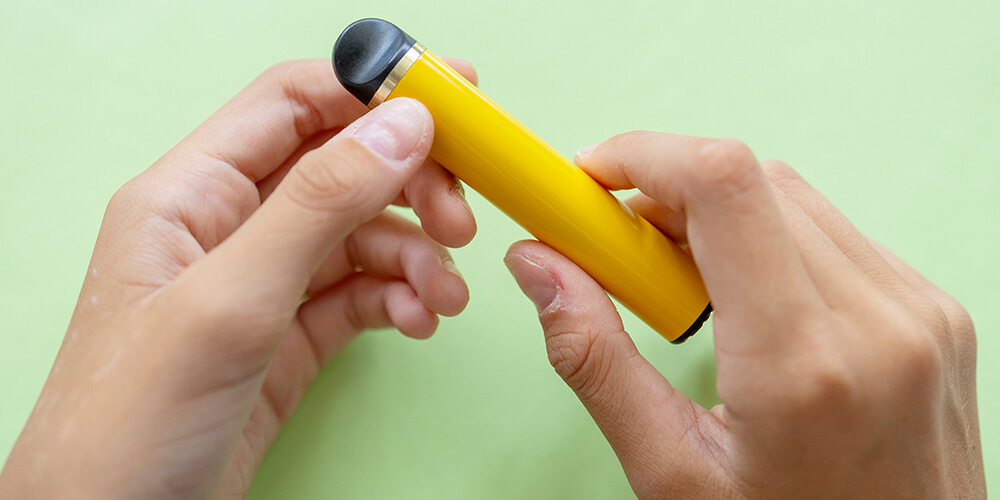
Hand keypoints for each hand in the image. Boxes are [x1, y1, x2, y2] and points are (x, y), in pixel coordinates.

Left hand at [0, 59, 477, 498]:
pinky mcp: (290, 334)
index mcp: (190, 194)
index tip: (449, 108)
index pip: (291, 104)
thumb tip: (399, 126)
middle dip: (409, 185)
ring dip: (416, 257)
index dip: (371, 92)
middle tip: (459, 219)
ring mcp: (263, 283)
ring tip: (444, 298)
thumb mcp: (229, 300)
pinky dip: (401, 301)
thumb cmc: (129, 422)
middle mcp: (229, 228)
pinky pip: (363, 293)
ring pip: (362, 235)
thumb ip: (317, 205)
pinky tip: (418, 324)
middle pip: (340, 167)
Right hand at [505, 132, 984, 497]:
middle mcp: (877, 320)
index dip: (644, 154)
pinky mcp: (934, 311)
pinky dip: (772, 242)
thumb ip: (594, 361)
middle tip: (623, 250)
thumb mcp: (670, 473)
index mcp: (802, 363)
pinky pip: (835, 233)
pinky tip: (749, 301)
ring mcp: (917, 311)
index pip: (724, 185)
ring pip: (794, 197)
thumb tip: (539, 266)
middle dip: (669, 193)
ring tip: (685, 287)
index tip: (591, 176)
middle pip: (752, 180)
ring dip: (720, 217)